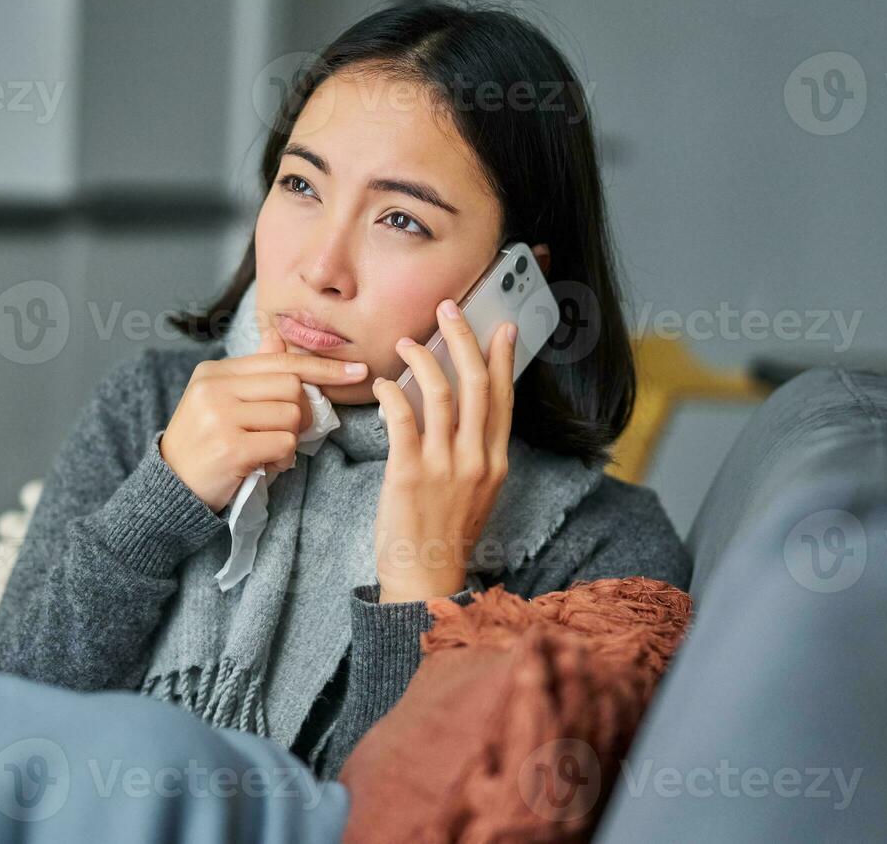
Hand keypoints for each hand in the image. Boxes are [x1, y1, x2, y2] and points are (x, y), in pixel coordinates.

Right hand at [159, 325, 369, 512]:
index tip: (357, 371)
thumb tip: (276, 335)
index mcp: (215, 372)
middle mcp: (215, 388)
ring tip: (269, 452)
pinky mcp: (230, 447)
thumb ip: (253, 371)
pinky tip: (265, 465)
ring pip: (291, 415)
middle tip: (287, 433)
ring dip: (291, 440)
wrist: (171, 488)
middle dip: (303, 412)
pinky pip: (283, 443)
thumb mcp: (221, 401)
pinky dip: (283, 458)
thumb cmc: (204, 444)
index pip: (281, 360)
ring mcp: (220, 417)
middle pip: (292, 386)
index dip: (323, 367)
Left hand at [370, 298, 516, 602]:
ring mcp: (444, 467)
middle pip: (476, 385)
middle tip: (448, 310)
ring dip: (423, 359)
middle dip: (463, 339)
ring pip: (440, 395)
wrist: (425, 576)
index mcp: (495, 462)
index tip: (501, 327)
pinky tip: (383, 383)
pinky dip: (393, 393)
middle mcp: (476, 460)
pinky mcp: (409, 474)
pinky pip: (403, 420)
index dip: (502, 358)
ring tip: (407, 343)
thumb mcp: (476, 491)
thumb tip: (466, 411)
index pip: (503, 398)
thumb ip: (475, 451)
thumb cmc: (445, 532)